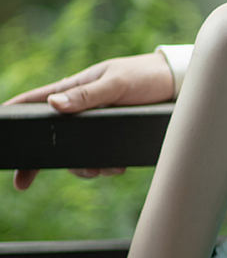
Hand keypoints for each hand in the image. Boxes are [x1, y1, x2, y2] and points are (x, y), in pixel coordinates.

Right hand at [7, 51, 175, 190]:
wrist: (178, 87)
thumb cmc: (145, 76)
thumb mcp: (117, 83)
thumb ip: (86, 95)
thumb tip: (54, 106)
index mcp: (73, 90)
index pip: (34, 102)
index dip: (12, 115)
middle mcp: (80, 110)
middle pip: (49, 137)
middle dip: (37, 161)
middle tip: (22, 182)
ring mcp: (96, 126)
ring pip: (75, 154)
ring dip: (83, 167)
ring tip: (102, 169)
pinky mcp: (113, 138)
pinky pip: (100, 159)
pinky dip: (105, 167)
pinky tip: (117, 167)